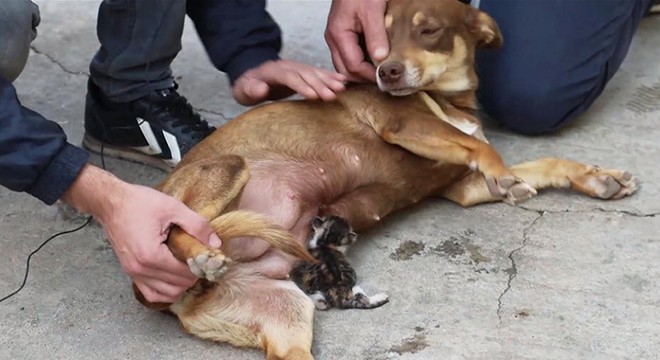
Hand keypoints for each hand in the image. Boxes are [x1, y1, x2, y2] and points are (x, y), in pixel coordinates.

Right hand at [62, 165, 220, 302]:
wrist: (111, 202)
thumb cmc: (140, 202)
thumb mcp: (173, 208)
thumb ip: (197, 226)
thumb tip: (216, 243)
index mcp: (151, 255)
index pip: (185, 274)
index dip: (201, 266)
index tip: (207, 254)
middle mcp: (140, 269)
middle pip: (178, 286)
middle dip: (193, 275)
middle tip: (199, 258)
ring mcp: (133, 273)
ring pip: (166, 294)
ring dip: (181, 284)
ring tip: (188, 266)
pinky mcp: (130, 272)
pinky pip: (151, 293)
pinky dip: (166, 290)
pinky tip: (174, 276)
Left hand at [232, 60, 346, 105]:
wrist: (252, 75)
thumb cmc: (247, 87)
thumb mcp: (242, 90)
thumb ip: (251, 89)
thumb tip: (262, 88)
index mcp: (273, 71)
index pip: (290, 77)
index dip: (302, 86)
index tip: (314, 96)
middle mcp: (288, 66)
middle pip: (306, 74)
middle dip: (320, 85)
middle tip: (332, 95)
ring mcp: (297, 67)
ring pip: (314, 72)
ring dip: (329, 80)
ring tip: (342, 88)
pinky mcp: (303, 71)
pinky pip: (318, 72)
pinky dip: (331, 76)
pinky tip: (343, 81)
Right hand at [325, 0, 388, 82]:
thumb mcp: (372, 11)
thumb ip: (376, 36)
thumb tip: (380, 60)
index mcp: (338, 35)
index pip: (352, 66)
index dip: (369, 75)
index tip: (385, 78)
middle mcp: (333, 39)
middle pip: (345, 71)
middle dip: (362, 79)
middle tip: (382, 81)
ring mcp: (336, 38)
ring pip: (344, 65)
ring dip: (360, 73)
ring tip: (378, 74)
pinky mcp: (342, 35)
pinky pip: (348, 56)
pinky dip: (360, 63)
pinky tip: (373, 63)